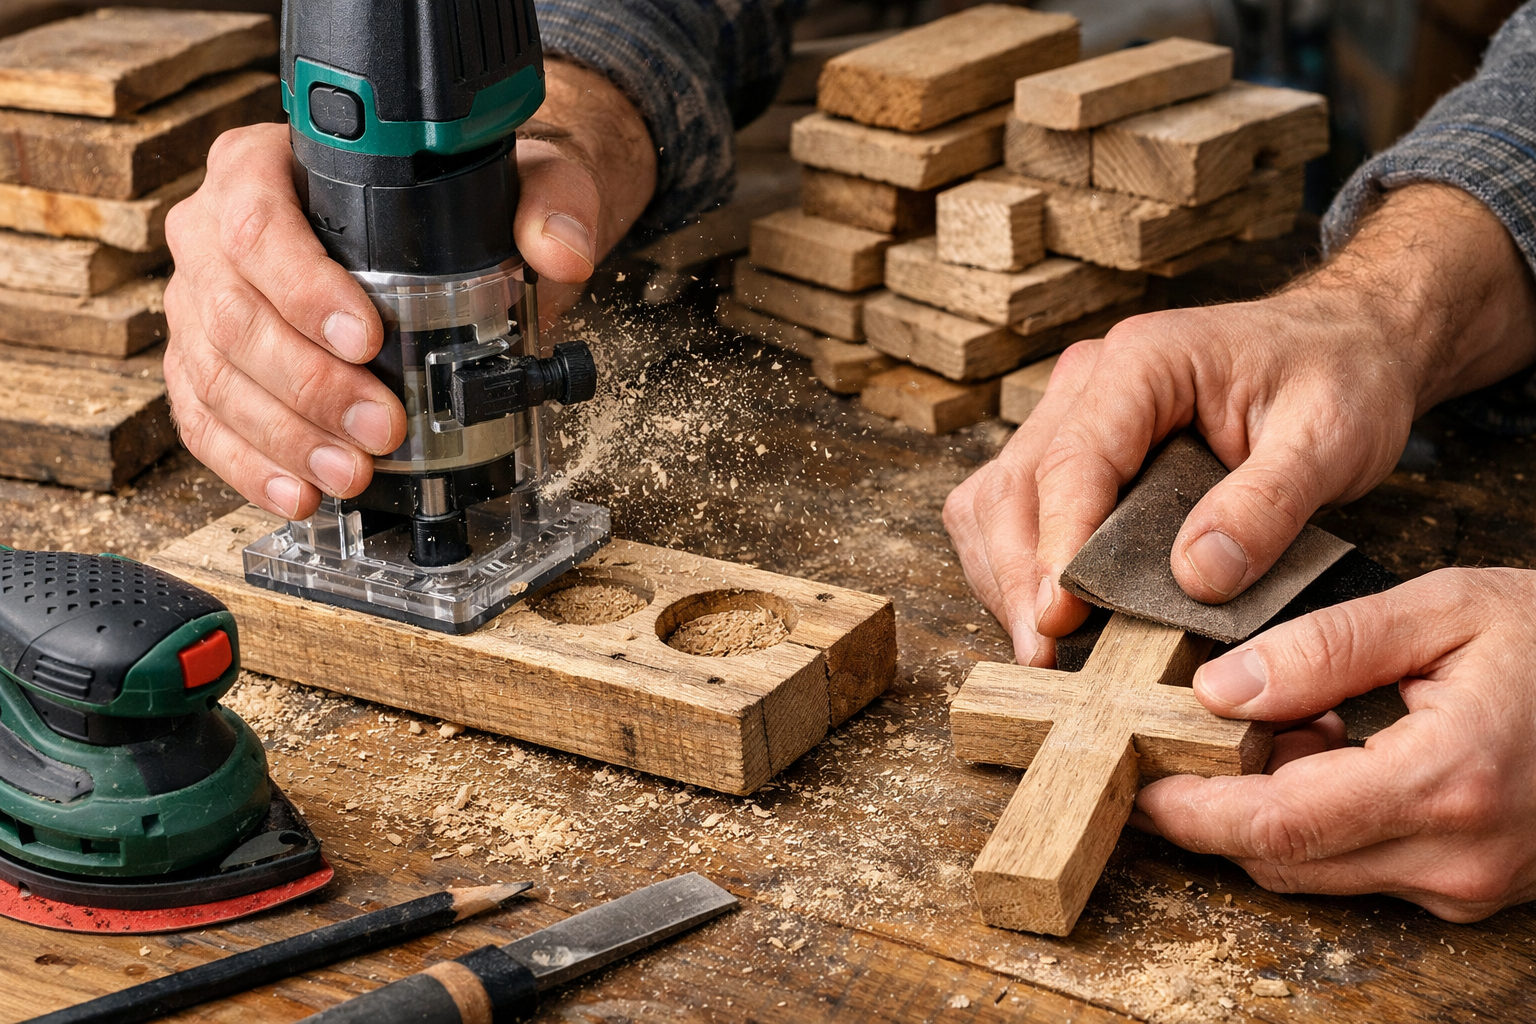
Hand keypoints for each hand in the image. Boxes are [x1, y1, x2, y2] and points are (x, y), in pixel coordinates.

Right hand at [162, 59, 655, 520]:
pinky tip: (301, 492)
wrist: (447, 227)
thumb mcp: (518, 180)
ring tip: (352, 472)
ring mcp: (201, 302)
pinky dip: (253, 465)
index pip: (259, 224)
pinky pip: (207, 421)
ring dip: (287, 437)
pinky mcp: (205, 365)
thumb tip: (563, 252)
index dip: (304, 289)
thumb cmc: (460, 196)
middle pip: (235, 313)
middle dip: (310, 386)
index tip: (367, 339)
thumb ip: (549, 203)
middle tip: (382, 427)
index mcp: (262, 166)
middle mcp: (213, 231)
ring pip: (217, 376)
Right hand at [943, 184, 1535, 666]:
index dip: (1057, 546)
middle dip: (1018, 577)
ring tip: (1044, 649)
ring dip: (1005, 577)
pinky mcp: (1073, 454)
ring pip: (993, 503)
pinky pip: (1013, 513)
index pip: (1072, 460)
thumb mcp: (1330, 437)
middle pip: (1012, 487)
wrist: (1344, 349)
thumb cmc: (1339, 380)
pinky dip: (1017, 569)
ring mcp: (1071, 416)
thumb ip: (1266, 504)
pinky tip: (1051, 616)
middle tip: (1045, 656)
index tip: (1060, 617)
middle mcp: (1089, 384)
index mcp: (1144, 362)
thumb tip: (1196, 577)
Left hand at [1133, 567, 1535, 921]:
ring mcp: (1469, 884)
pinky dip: (1318, 817)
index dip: (1188, 811)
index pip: (1274, 826)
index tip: (1133, 779)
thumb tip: (1221, 689)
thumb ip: (1325, 649)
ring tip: (1270, 723)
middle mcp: (1456, 857)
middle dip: (1209, 811)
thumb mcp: (1443, 612)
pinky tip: (1327, 747)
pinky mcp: (1473, 887)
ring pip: (1316, 869)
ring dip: (1265, 809)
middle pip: (1282, 861)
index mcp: (1445, 783)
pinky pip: (1361, 865)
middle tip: (1166, 745)